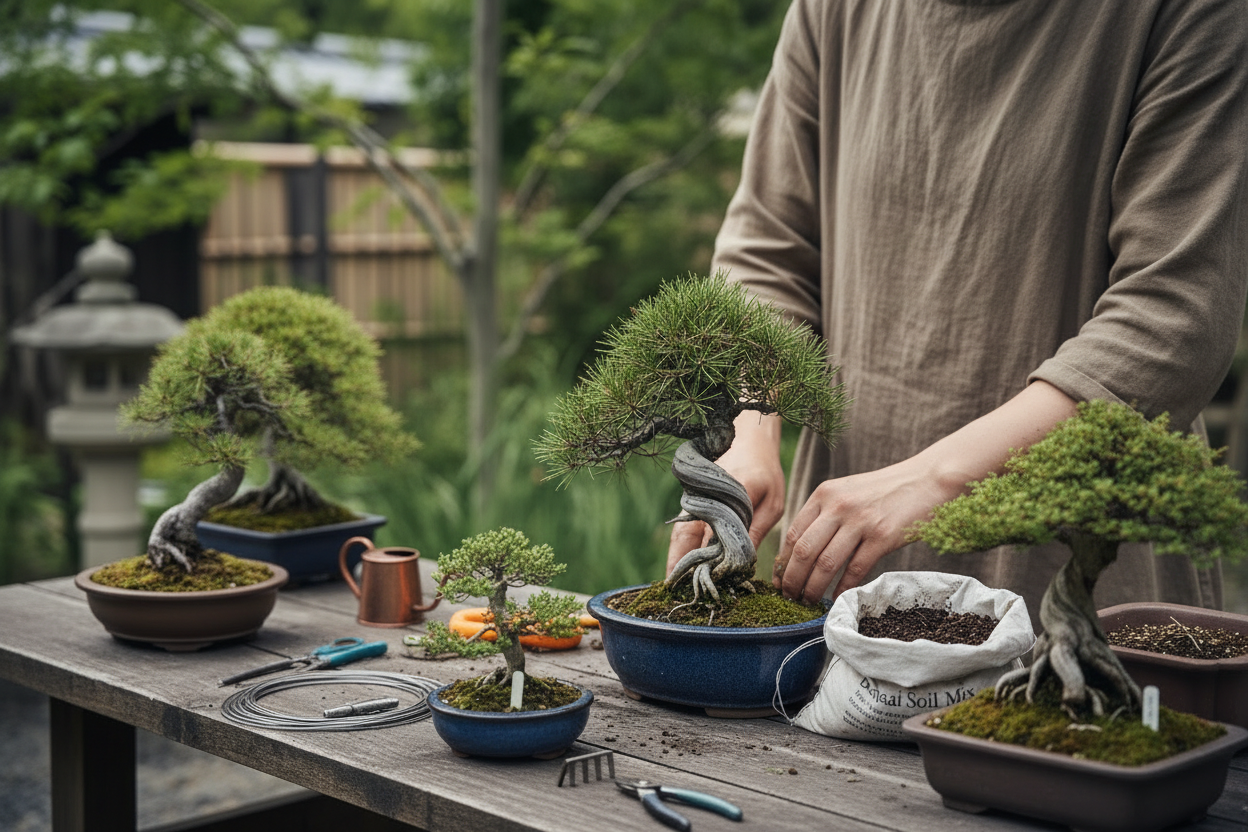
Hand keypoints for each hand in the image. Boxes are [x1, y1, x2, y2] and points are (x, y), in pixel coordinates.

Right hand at [666, 412, 784, 575]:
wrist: (750, 440)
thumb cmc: (765, 471)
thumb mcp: (771, 502)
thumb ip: (755, 530)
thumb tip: (743, 563)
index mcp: (722, 499)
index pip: (706, 537)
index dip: (697, 562)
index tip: (693, 586)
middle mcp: (702, 500)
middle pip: (682, 539)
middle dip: (678, 567)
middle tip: (673, 594)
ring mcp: (694, 502)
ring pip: (680, 536)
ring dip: (676, 559)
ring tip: (673, 586)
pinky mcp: (695, 504)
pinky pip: (684, 530)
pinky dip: (682, 548)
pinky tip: (683, 567)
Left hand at [774, 380, 1078, 603]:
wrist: (929, 479)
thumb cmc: (888, 491)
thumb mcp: (849, 492)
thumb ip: (826, 514)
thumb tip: (803, 551)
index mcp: (824, 493)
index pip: (793, 534)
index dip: (784, 563)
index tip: (780, 581)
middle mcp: (837, 505)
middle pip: (804, 551)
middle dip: (792, 580)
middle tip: (790, 598)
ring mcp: (860, 520)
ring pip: (825, 563)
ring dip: (813, 589)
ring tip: (809, 603)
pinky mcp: (883, 536)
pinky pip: (855, 570)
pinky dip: (843, 589)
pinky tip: (838, 600)